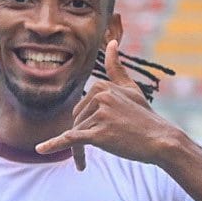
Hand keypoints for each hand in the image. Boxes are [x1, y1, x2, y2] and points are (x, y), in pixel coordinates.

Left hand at [34, 40, 179, 170]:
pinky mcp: (99, 133)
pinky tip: (41, 149)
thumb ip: (116, 68)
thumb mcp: (131, 88)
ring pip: (77, 133)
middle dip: (84, 136)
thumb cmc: (144, 116)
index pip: (81, 108)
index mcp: (102, 86)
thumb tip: (110, 43)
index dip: (86, 124)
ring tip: (96, 157)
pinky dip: (54, 145)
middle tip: (102, 146)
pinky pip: (71, 139)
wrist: (161, 140)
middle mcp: (99, 96)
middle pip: (77, 121)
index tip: (99, 134)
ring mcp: (100, 114)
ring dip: (80, 150)